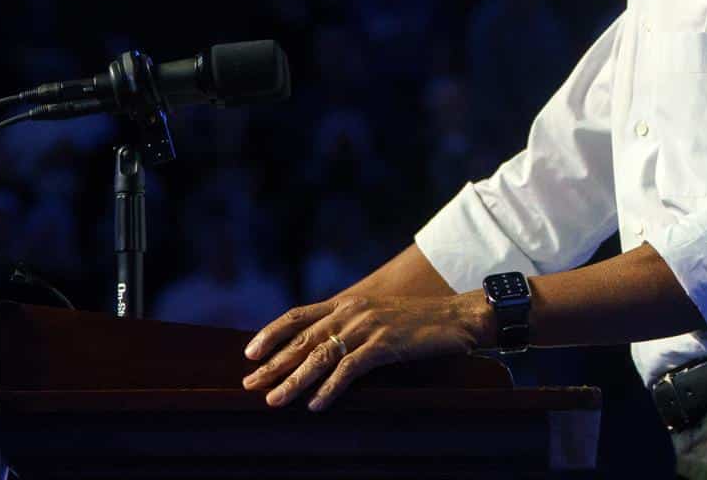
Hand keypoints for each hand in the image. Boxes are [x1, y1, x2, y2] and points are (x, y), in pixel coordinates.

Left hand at [240, 292, 488, 410]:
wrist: (457, 317)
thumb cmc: (418, 322)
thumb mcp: (376, 317)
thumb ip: (349, 326)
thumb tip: (322, 347)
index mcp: (345, 302)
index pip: (297, 316)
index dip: (271, 334)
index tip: (250, 353)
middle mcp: (350, 311)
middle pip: (301, 340)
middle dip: (273, 363)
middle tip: (249, 383)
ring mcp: (366, 327)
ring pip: (319, 356)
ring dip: (294, 381)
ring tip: (274, 400)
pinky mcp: (384, 345)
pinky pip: (349, 369)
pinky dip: (330, 388)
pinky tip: (317, 404)